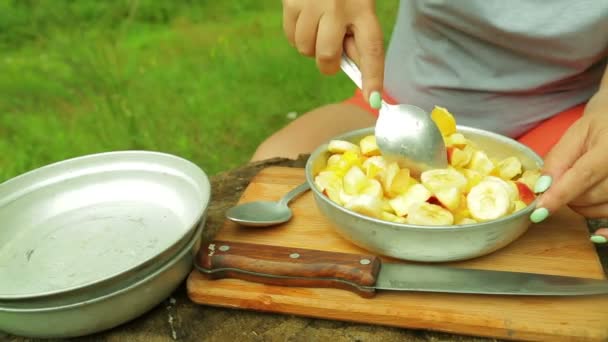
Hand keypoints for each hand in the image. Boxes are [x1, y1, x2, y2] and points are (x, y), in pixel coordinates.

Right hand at [282, 0, 384, 107]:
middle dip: (327, 63)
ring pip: (305, 49)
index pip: (372, 50)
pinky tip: (305, 17)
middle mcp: (339, 7)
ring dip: (310, 46)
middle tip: (329, 51)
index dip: (373, 79)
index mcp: (363, 9)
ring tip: (318, 25)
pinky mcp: (291, 2)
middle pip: (327, 57)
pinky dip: (296, 35)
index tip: (373, 102)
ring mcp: (312, 5)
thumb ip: (356, 35)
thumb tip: (349, 66)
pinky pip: (290, 36)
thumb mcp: (359, 6)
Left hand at [532, 90, 607, 242]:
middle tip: (562, 183)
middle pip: (591, 195)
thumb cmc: (598, 128)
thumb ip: (558, 160)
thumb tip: (543, 189)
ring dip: (582, 206)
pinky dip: (606, 230)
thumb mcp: (575, 135)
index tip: (539, 212)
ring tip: (579, 187)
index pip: (583, 175)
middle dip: (567, 196)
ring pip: (602, 209)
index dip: (559, 195)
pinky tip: (596, 235)